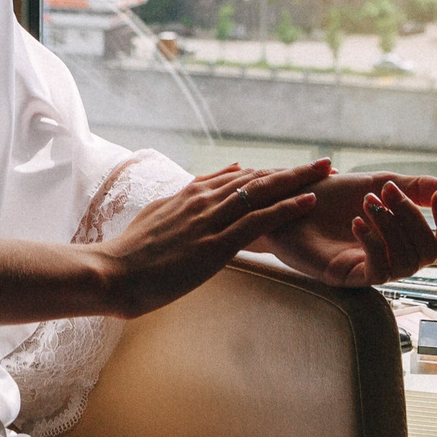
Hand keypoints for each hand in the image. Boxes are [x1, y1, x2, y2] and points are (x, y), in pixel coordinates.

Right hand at [96, 160, 325, 317]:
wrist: (111, 273)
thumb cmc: (129, 254)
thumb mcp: (157, 216)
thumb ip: (184, 200)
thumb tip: (208, 185)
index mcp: (188, 195)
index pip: (238, 178)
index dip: (269, 173)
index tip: (295, 169)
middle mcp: (202, 200)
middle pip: (256, 179)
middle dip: (292, 171)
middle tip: (324, 163)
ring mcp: (209, 221)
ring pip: (261, 193)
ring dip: (297, 181)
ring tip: (325, 172)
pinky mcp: (214, 245)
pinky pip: (257, 221)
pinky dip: (286, 209)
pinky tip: (308, 202)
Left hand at [253, 171, 436, 288]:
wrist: (286, 201)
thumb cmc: (330, 195)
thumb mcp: (378, 181)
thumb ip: (417, 187)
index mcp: (404, 238)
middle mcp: (393, 258)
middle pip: (430, 253)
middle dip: (413, 217)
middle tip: (386, 192)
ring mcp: (372, 269)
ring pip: (408, 263)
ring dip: (392, 227)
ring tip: (367, 203)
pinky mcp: (349, 277)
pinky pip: (378, 271)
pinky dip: (373, 243)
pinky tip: (357, 221)